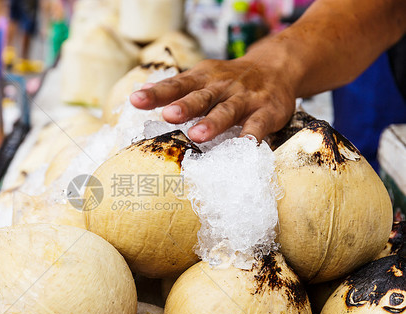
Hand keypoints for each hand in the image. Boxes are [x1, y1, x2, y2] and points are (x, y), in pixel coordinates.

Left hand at [129, 58, 296, 142]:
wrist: (277, 67)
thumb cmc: (230, 79)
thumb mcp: (202, 77)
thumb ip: (175, 86)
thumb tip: (141, 91)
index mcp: (203, 78)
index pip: (177, 84)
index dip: (157, 93)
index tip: (136, 99)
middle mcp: (222, 86)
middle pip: (201, 96)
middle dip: (185, 105)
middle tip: (169, 115)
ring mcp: (245, 98)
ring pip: (227, 110)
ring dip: (212, 122)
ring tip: (197, 135)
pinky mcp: (266, 111)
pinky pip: (258, 125)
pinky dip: (251, 136)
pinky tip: (243, 147)